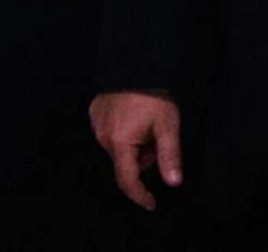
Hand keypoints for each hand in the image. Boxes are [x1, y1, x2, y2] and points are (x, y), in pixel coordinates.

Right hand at [89, 90, 182, 210]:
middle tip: (158, 139)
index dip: (139, 195)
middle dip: (143, 159)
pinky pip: (109, 133)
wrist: (135, 63)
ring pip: (118, 148)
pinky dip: (123, 133)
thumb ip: (169, 156)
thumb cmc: (153, 97)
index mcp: (119, 142)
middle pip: (124, 162)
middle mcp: (102, 136)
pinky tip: (133, 117)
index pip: (127, 180)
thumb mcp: (167, 126)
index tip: (151, 204)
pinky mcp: (93, 112)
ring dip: (133, 145)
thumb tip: (174, 183)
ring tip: (147, 124)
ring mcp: (96, 123)